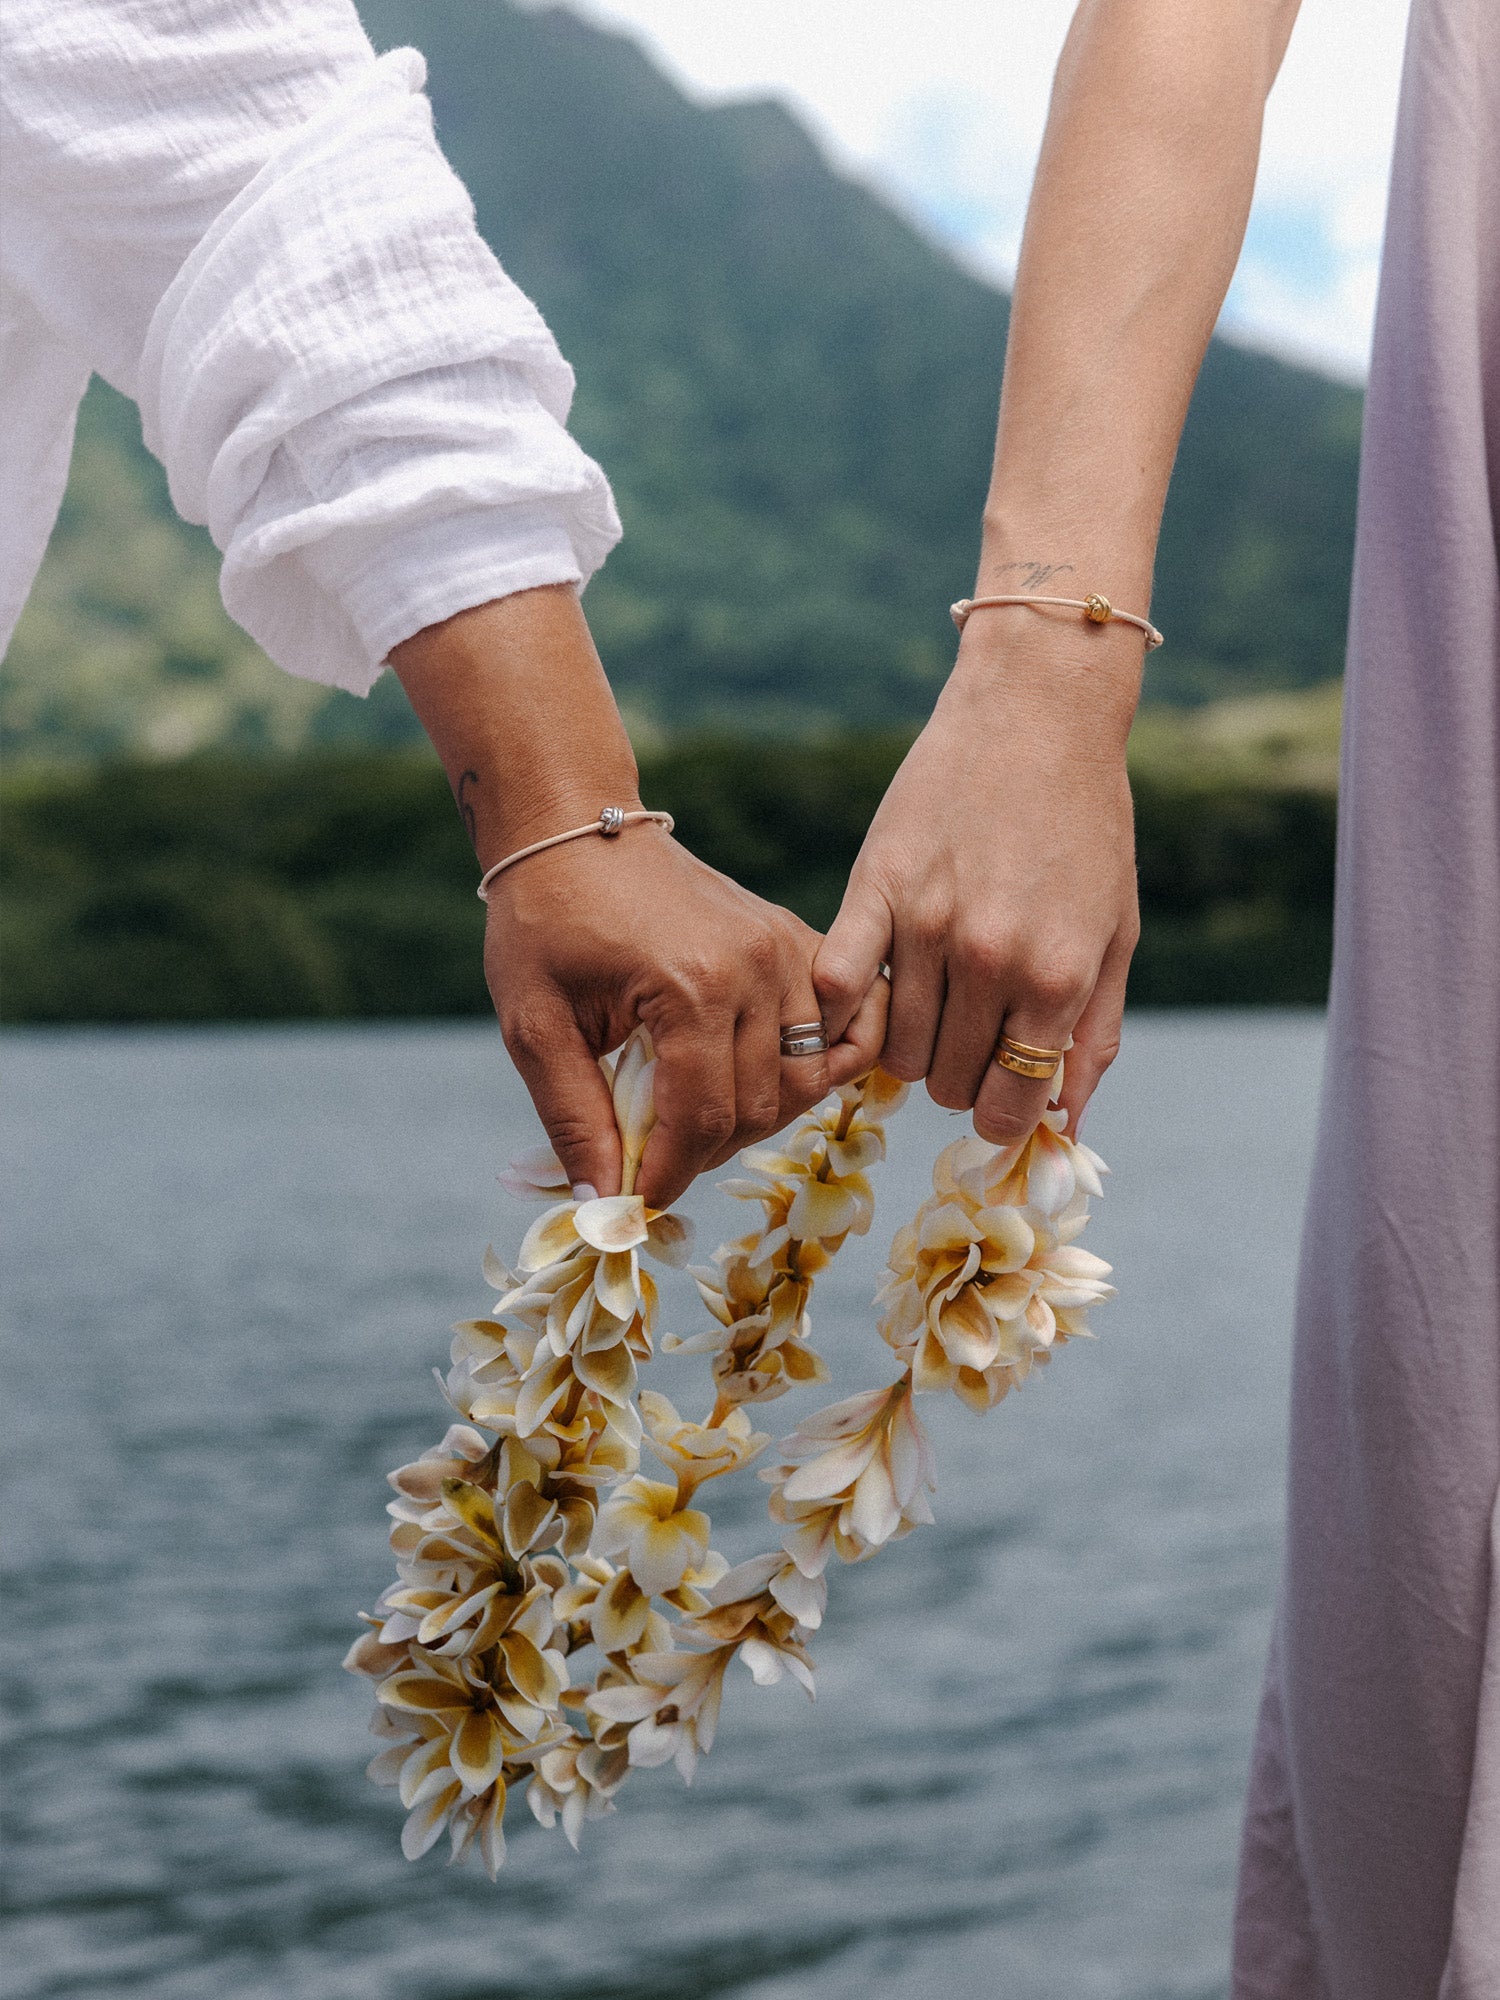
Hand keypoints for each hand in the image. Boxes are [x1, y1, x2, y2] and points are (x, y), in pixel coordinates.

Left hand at [485, 822, 887, 1208]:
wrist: (574, 831)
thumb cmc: (544, 924)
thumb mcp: (534, 1025)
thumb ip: (573, 1118)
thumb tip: (602, 1205)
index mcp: (692, 985)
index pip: (706, 1118)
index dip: (670, 1176)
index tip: (637, 1202)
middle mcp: (757, 966)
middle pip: (761, 1107)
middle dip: (706, 1152)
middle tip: (655, 1159)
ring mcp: (787, 949)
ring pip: (806, 1078)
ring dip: (756, 1117)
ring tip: (697, 1120)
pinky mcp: (798, 940)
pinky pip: (842, 1023)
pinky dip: (819, 1063)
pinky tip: (766, 1080)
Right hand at [813, 619, 1139, 1143]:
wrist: (1037, 715)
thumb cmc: (1086, 827)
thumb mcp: (1115, 935)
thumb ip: (1092, 1036)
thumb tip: (1067, 1124)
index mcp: (1057, 977)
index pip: (1008, 1107)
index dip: (999, 1118)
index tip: (994, 1098)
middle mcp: (991, 958)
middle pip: (944, 1083)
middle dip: (956, 1077)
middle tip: (966, 1034)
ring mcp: (926, 924)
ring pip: (891, 1049)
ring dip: (907, 1044)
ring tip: (927, 1004)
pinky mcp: (873, 886)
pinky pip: (834, 988)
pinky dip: (842, 1010)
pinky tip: (869, 991)